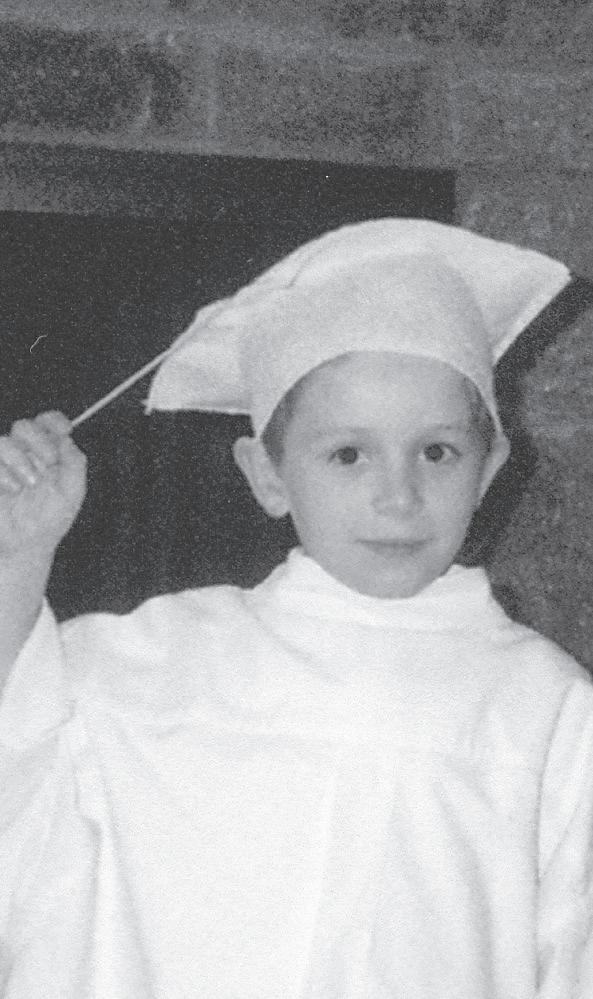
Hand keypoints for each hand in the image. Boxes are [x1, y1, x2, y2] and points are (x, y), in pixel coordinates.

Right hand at [0, 412, 86, 559]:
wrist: (25, 546)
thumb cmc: (50, 520)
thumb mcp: (73, 493)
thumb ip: (75, 463)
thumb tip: (67, 439)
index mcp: (49, 453)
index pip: (49, 424)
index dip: (54, 421)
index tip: (63, 430)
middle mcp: (26, 454)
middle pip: (25, 426)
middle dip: (39, 440)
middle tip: (49, 460)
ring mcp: (4, 464)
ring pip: (5, 442)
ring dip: (21, 460)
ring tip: (30, 484)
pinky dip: (4, 473)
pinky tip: (13, 490)